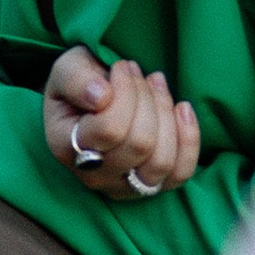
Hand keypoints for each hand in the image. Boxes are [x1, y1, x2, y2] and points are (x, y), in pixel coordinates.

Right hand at [42, 47, 199, 203]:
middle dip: (147, 99)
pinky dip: (189, 138)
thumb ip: (75, 79)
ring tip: (157, 83)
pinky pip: (181, 172)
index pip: (110, 130)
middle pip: (140, 145)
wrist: (90, 99)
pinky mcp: (153, 187)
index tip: (121, 66)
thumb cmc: (80, 83)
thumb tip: (102, 96)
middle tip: (138, 72)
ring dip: (166, 114)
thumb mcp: (67, 68)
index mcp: (65, 147)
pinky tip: (183, 108)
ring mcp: (124, 187)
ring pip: (162, 161)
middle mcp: (94, 176)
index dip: (125, 93)